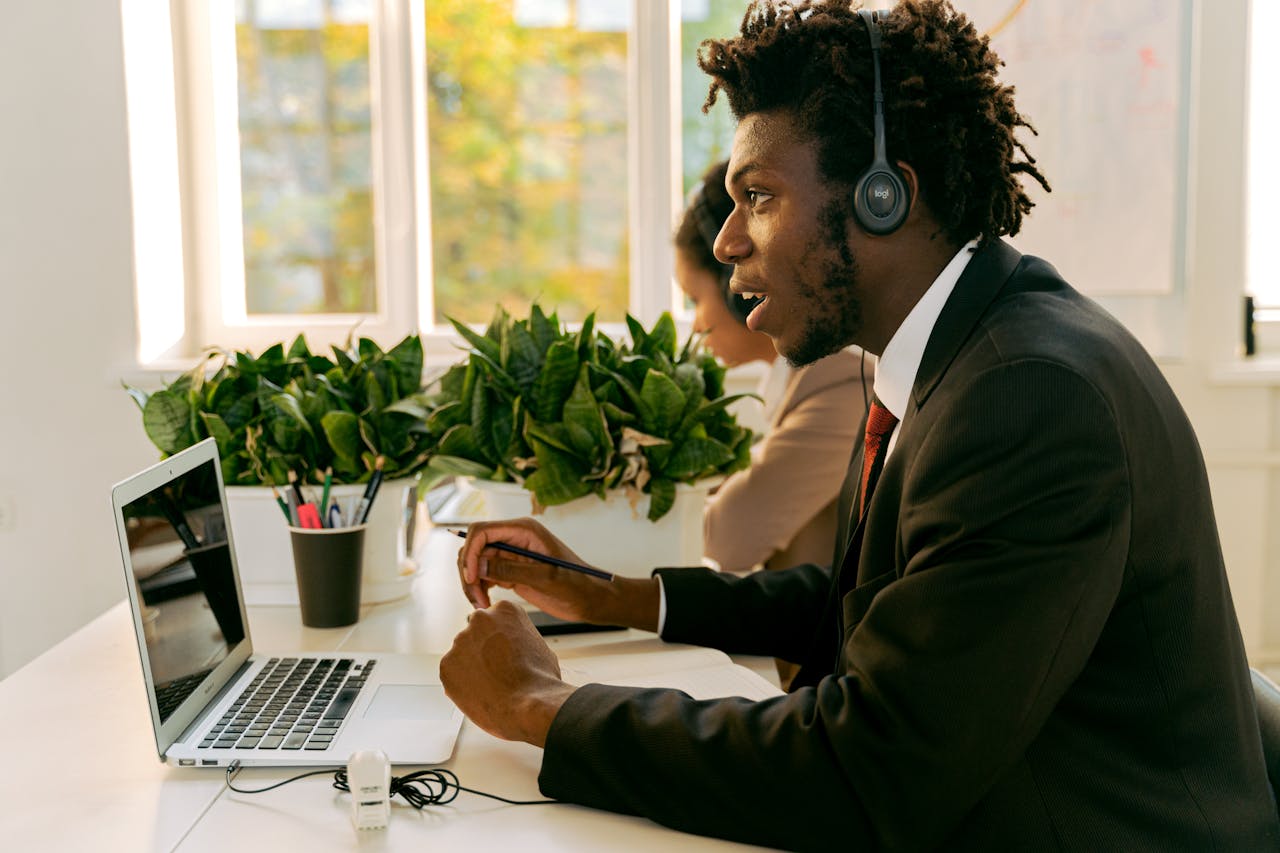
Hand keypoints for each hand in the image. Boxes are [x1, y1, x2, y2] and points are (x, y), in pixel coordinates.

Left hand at [439, 600, 573, 746]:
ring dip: (472, 667)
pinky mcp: (447, 664)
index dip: (501, 641)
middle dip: (483, 650)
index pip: (495, 620)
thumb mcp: (537, 645)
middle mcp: (479, 619)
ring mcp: (460, 641)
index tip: (506, 653)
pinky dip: (461, 684)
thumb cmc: (539, 679)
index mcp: (505, 609)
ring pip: (463, 654)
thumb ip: (517, 639)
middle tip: (496, 671)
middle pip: (477, 634)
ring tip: (491, 686)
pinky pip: (452, 674)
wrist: (527, 705)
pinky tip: (480, 693)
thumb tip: (511, 648)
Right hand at [455, 517, 659, 630]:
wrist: (590, 599)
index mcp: (524, 530)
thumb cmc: (576, 585)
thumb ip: (512, 571)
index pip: (482, 531)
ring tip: (481, 606)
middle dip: (469, 571)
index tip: (472, 578)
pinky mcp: (511, 571)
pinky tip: (485, 603)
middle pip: (474, 547)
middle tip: (476, 600)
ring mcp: (511, 555)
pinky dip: (479, 588)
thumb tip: (480, 566)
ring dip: (472, 583)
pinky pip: (484, 575)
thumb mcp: (545, 578)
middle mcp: (514, 538)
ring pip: (476, 563)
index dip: (471, 552)